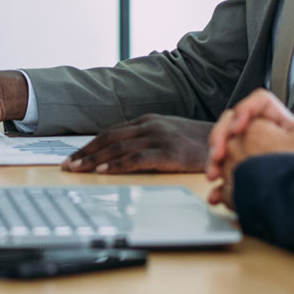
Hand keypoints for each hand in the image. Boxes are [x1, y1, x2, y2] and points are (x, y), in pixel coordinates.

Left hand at [62, 115, 209, 172]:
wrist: (225, 141)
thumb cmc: (196, 143)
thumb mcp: (168, 135)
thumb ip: (146, 140)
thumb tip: (121, 155)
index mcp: (147, 121)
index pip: (110, 132)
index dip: (89, 145)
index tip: (73, 157)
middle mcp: (149, 125)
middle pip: (109, 138)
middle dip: (85, 153)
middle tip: (68, 166)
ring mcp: (158, 137)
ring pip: (118, 147)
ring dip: (95, 160)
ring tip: (78, 170)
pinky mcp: (168, 151)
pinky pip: (136, 158)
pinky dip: (117, 165)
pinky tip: (104, 172)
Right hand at [204, 89, 293, 180]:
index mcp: (282, 124)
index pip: (259, 103)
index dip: (245, 110)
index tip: (239, 127)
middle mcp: (264, 136)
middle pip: (233, 123)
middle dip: (220, 136)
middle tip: (219, 154)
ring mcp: (252, 156)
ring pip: (224, 148)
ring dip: (213, 160)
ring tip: (214, 175)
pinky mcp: (247, 178)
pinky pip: (226, 176)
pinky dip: (217, 186)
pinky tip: (216, 194)